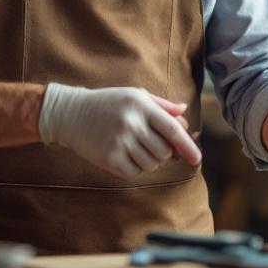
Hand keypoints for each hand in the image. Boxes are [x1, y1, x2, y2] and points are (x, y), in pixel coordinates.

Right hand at [38, 84, 201, 178]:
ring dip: (149, 161)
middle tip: (149, 145)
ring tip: (134, 147)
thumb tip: (184, 113)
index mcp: (141, 105)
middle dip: (163, 153)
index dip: (188, 146)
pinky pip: (135, 172)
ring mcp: (120, 142)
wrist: (71, 114)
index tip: (197, 159)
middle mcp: (131, 123)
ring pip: (151, 164)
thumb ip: (161, 105)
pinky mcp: (110, 158)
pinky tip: (124, 155)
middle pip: (164, 152)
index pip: (173, 130)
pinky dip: (135, 168)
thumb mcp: (134, 95)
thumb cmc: (108, 103)